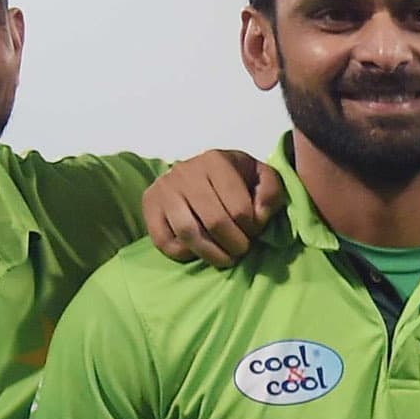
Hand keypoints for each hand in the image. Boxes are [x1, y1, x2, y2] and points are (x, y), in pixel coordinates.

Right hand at [141, 149, 279, 266]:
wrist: (198, 172)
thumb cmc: (235, 179)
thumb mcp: (260, 177)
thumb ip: (270, 192)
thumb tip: (259, 215)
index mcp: (216, 161)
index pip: (239, 209)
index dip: (252, 228)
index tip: (254, 231)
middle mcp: (186, 171)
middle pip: (214, 222)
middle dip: (235, 245)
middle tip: (241, 249)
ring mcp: (164, 189)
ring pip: (188, 233)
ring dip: (212, 254)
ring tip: (225, 258)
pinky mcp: (149, 205)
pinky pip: (164, 241)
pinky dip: (185, 253)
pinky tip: (199, 250)